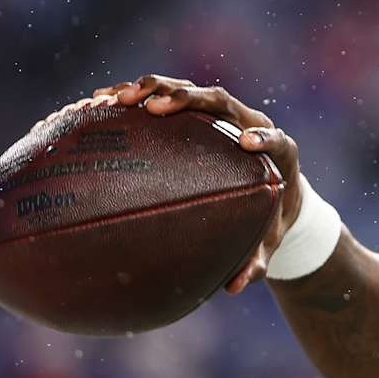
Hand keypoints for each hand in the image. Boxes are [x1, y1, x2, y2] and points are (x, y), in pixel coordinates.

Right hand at [91, 74, 302, 293]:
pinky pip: (168, 97)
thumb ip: (256, 262)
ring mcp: (224, 114)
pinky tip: (100, 103)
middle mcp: (250, 123)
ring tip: (119, 99)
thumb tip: (234, 288)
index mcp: (278, 153)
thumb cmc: (272, 217)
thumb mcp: (268, 241)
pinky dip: (138, 97)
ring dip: (156, 89)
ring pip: (190, 90)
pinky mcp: (200, 114)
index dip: (263, 138)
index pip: (274, 139)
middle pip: (222, 101)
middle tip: (157, 108)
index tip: (245, 142)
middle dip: (189, 99)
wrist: (276, 190)